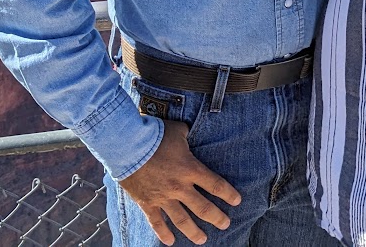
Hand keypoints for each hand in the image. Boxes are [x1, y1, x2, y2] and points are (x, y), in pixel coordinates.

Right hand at [119, 120, 241, 244]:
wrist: (128, 146)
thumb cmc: (155, 135)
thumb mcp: (178, 131)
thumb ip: (187, 135)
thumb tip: (190, 133)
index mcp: (190, 169)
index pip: (215, 185)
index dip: (228, 194)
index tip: (237, 201)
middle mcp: (180, 187)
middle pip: (203, 208)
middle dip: (217, 217)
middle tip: (226, 224)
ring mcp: (163, 198)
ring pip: (182, 220)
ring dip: (194, 232)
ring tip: (203, 240)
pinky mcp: (147, 203)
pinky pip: (156, 222)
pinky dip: (163, 233)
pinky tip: (170, 242)